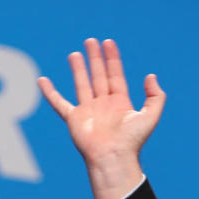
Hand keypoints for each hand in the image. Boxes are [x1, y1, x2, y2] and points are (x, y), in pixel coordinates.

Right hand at [38, 38, 165, 198]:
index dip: (113, 59)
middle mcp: (104, 105)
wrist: (113, 157)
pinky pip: (59, 103)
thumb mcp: (150, 116)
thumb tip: (151, 76)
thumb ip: (155, 96)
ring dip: (78, 69)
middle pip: (98, 76)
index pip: (115, 75)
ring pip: (82, 84)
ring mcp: (88, 111)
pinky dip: (50, 92)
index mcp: (121, 103)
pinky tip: (43, 81)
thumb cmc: (132, 141)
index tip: (108, 43)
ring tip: (75, 53)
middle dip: (95, 58)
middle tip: (91, 41)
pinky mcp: (74, 119)